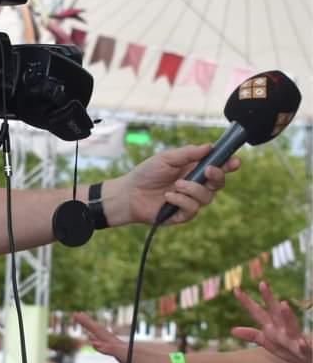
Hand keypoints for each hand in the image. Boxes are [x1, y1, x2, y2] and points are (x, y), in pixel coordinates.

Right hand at [71, 312, 172, 362]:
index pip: (98, 331)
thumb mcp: (128, 356)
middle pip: (100, 336)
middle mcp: (119, 349)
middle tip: (78, 317)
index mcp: (118, 345)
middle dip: (89, 327)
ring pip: (107, 350)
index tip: (76, 314)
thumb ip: (111, 350)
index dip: (87, 323)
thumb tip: (93, 344)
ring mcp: (124, 358)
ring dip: (97, 344)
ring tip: (90, 339)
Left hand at [113, 143, 238, 225]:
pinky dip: (181, 201)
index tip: (235, 161)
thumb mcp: (167, 158)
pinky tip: (168, 196)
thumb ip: (188, 153)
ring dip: (193, 189)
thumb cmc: (146, 173)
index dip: (229, 165)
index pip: (218, 168)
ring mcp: (189, 201)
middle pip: (219, 184)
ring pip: (207, 197)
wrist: (128, 193)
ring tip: (176, 185)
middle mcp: (196, 186)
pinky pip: (192, 209)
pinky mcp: (182, 215)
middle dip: (217, 176)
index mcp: (195, 170)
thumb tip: (209, 146)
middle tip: (207, 171)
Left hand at [231, 281, 311, 362]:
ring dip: (287, 316)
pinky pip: (304, 348)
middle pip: (274, 312)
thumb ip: (252, 335)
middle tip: (262, 283)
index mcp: (272, 328)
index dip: (246, 303)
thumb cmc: (289, 349)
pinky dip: (303, 345)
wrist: (310, 360)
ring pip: (291, 326)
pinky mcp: (305, 350)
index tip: (235, 290)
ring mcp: (294, 339)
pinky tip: (301, 342)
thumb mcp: (268, 343)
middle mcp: (282, 330)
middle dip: (269, 299)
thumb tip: (232, 330)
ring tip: (284, 303)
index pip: (257, 313)